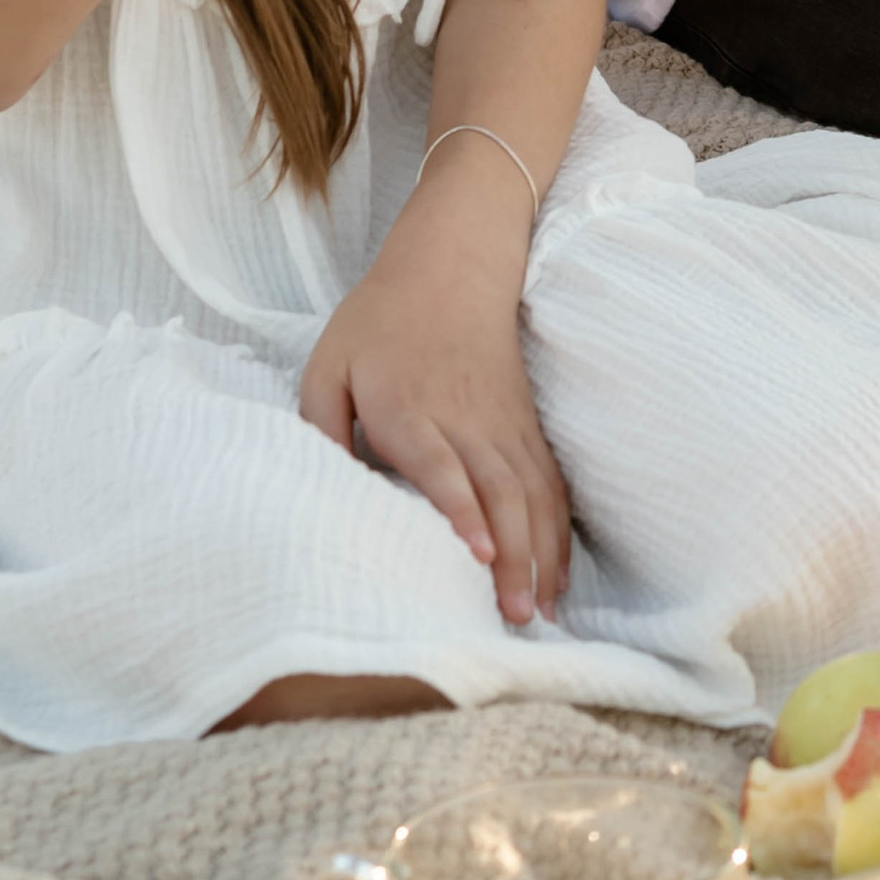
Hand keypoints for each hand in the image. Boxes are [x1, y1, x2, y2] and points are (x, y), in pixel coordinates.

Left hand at [299, 177, 570, 624]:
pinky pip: (549, 484)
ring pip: (533, 495)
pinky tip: (558, 578)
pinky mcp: (525, 425)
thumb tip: (327, 491)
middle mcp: (466, 420)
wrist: (453, 262)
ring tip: (540, 615)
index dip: (462, 511)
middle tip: (513, 618)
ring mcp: (504, 423)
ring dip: (540, 556)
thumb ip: (320, 428)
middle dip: (513, 557)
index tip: (479, 556)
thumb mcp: (328, 363)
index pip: (441, 465)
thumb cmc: (381, 319)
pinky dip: (558, 533)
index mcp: (410, 407)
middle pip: (500, 492)